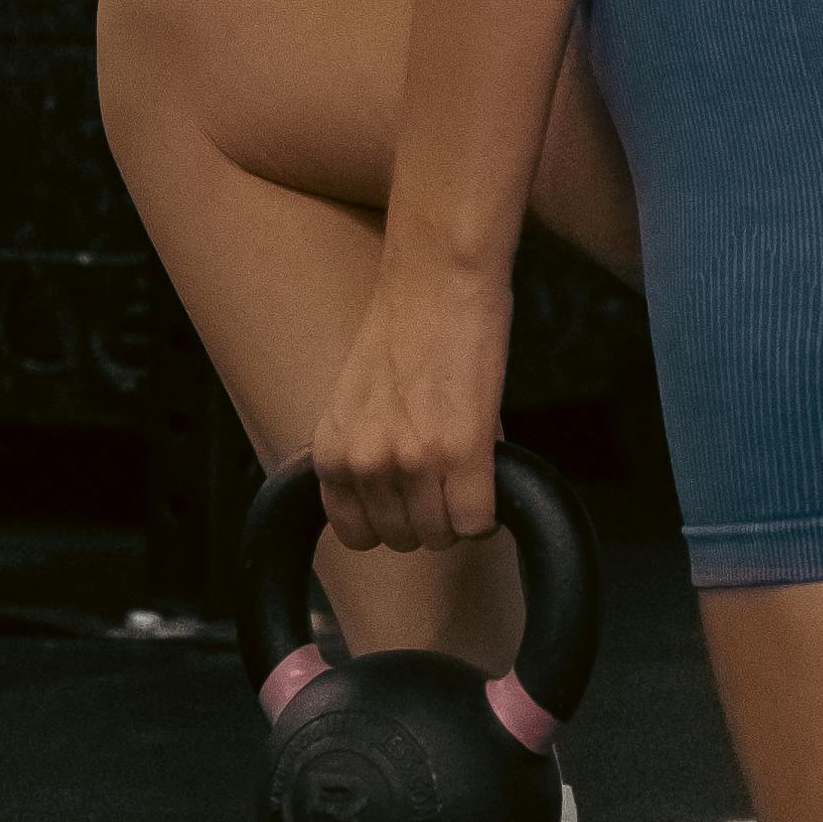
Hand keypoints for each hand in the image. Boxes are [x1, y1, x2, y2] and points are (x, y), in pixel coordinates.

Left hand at [306, 244, 516, 567]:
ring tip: (468, 471)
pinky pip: (478, 522)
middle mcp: (366, 462)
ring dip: (462, 513)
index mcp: (332, 452)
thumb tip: (398, 501)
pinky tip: (489, 474)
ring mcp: (413, 460)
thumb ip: (365, 454)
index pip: (358, 535)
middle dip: (431, 517)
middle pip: (406, 541)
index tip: (411, 500)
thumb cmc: (404, 330)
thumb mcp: (358, 402)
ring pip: (444, 536)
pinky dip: (490, 509)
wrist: (438, 280)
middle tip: (446, 479)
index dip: (392, 521)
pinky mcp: (463, 451)